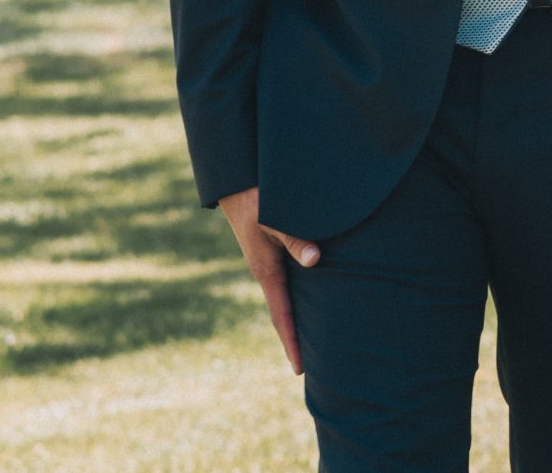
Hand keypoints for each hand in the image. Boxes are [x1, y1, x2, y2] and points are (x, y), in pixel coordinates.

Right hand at [219, 186, 319, 373]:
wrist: (236, 183)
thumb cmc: (256, 199)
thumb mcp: (274, 217)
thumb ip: (295, 237)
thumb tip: (314, 260)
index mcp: (265, 271)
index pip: (281, 314)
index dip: (292, 341)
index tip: (300, 367)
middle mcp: (267, 271)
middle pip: (284, 313)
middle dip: (295, 338)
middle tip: (310, 366)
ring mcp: (269, 263)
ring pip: (288, 297)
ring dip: (298, 318)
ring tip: (315, 341)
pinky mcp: (273, 251)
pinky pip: (289, 281)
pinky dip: (299, 296)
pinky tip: (314, 299)